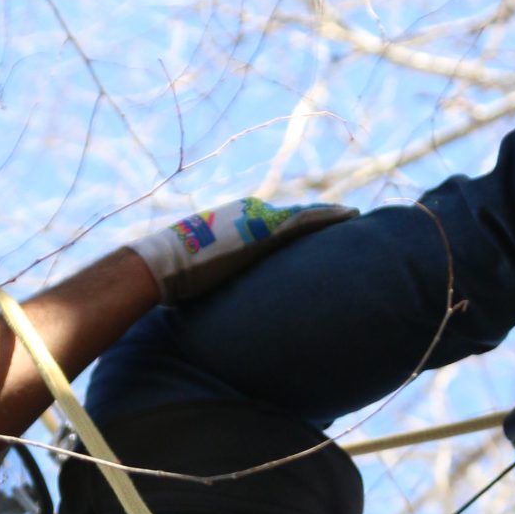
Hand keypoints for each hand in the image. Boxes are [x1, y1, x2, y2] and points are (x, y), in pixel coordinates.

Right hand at [132, 197, 355, 304]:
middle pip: (293, 214)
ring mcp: (255, 220)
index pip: (274, 220)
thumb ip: (216, 276)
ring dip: (329, 215)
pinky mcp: (263, 232)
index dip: (298, 222)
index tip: (316, 229)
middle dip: (318, 216)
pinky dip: (327, 218)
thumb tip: (213, 300)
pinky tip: (348, 217)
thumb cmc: (174, 277)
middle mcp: (247, 213)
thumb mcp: (199, 273)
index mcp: (234, 221)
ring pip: (303, 214)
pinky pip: (304, 221)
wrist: (162, 265)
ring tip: (352, 216)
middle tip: (345, 218)